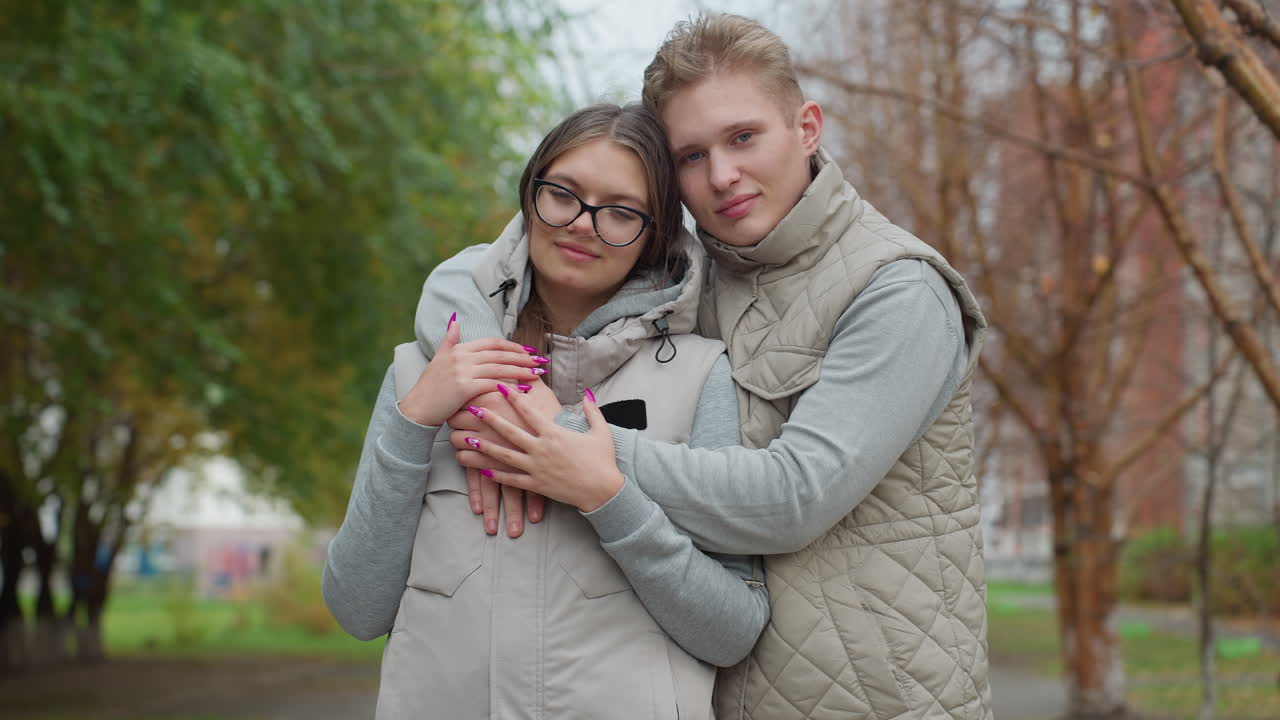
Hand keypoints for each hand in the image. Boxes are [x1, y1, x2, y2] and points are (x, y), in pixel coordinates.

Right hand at [397, 315, 545, 426]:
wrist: (417, 408)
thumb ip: (449, 339)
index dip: (512, 347)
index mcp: (459, 349)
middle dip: (522, 358)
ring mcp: (463, 371)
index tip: (527, 351)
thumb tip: (455, 320)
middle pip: (500, 355)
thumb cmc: (430, 386)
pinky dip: (510, 387)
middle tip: (540, 362)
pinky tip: (523, 391)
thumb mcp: (438, 358)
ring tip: (537, 375)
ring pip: (499, 369)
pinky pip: (493, 384)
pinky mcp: (465, 387)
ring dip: (521, 371)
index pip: (492, 343)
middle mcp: (462, 357)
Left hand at [452, 385, 624, 511]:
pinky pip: (512, 480)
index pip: (529, 411)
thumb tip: (587, 392)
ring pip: (504, 456)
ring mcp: (536, 468)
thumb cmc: (603, 460)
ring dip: (484, 447)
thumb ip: (592, 410)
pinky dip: (496, 475)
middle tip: (472, 408)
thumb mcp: (601, 431)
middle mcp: (541, 449)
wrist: (603, 491)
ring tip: (467, 440)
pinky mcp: (536, 485)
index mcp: (554, 433)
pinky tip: (481, 471)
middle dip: (489, 419)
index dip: (514, 397)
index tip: (500, 386)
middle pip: (509, 431)